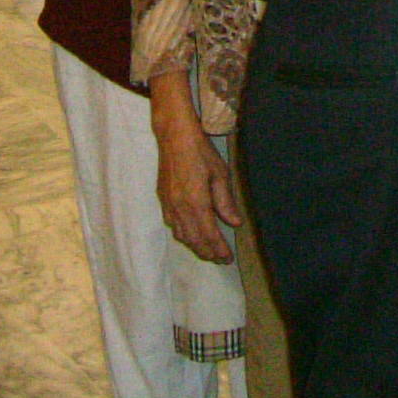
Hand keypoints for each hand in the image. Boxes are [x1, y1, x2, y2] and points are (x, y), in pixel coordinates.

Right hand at [150, 74, 239, 264]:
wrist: (174, 138)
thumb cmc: (201, 152)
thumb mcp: (220, 174)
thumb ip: (225, 202)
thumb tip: (234, 223)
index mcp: (196, 203)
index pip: (209, 235)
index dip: (218, 249)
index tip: (227, 259)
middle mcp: (180, 209)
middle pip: (194, 239)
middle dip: (208, 252)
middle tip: (221, 259)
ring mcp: (169, 205)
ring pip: (182, 235)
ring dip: (196, 246)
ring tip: (209, 251)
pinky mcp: (163, 200)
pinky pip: (174, 225)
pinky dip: (184, 235)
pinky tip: (192, 235)